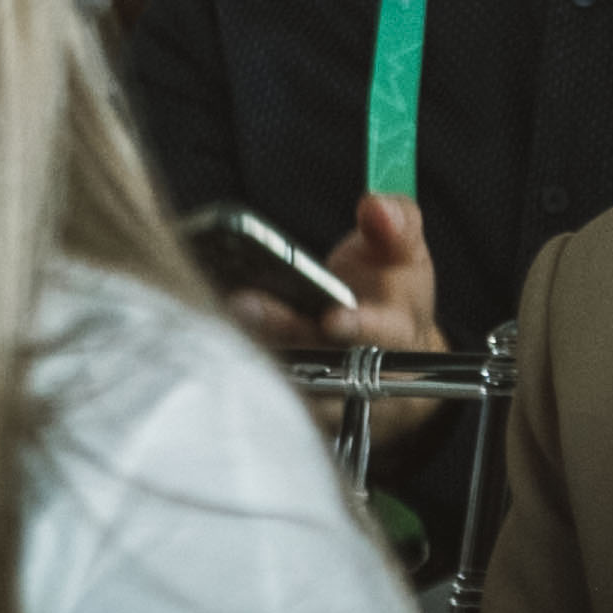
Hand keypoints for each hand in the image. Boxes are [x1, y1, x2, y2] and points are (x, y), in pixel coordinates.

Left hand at [235, 192, 449, 453]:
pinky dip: (236, 361)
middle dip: (283, 332)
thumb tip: (375, 206)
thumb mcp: (405, 252)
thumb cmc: (392, 292)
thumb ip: (395, 224)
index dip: (359, 327)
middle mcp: (362, 370)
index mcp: (398, 333)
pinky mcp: (293, 405)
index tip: (333, 317)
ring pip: (286, 380)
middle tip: (241, 303)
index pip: (381, 334)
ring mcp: (325, 394)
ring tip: (218, 313)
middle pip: (320, 361)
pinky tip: (208, 330)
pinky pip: (260, 390)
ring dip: (252, 349)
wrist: (388, 354)